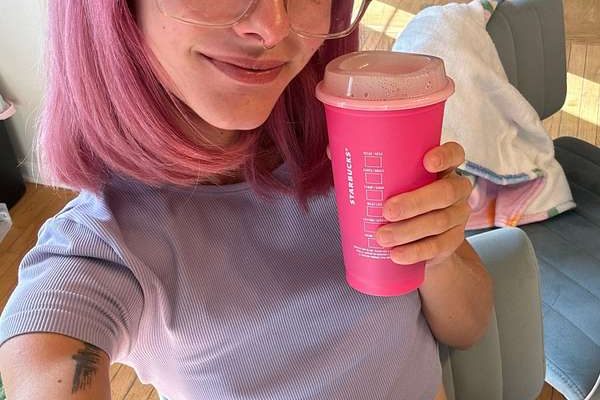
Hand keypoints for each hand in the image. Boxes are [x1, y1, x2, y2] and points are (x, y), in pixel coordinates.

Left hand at [326, 142, 472, 266]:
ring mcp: (457, 216)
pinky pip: (438, 247)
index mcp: (442, 167)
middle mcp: (455, 189)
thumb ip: (364, 162)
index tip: (427, 161)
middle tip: (386, 211)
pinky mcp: (452, 242)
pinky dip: (416, 251)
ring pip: (440, 221)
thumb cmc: (399, 197)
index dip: (445, 156)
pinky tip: (397, 254)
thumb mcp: (388, 180)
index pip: (455, 153)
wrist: (417, 238)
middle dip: (415, 202)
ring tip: (382, 236)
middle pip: (446, 192)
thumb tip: (332, 150)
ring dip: (408, 230)